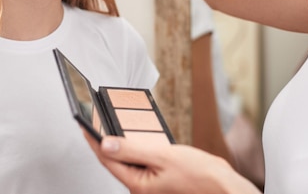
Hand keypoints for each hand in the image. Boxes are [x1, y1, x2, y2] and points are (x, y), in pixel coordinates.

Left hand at [83, 132, 260, 193]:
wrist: (223, 186)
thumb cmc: (199, 174)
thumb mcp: (163, 156)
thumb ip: (133, 149)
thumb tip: (105, 143)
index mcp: (138, 185)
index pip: (107, 159)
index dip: (94, 140)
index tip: (83, 124)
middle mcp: (140, 188)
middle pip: (115, 161)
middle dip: (104, 141)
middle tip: (94, 120)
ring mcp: (149, 185)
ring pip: (127, 161)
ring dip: (120, 144)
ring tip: (109, 125)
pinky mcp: (157, 180)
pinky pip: (140, 162)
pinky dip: (135, 149)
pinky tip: (134, 137)